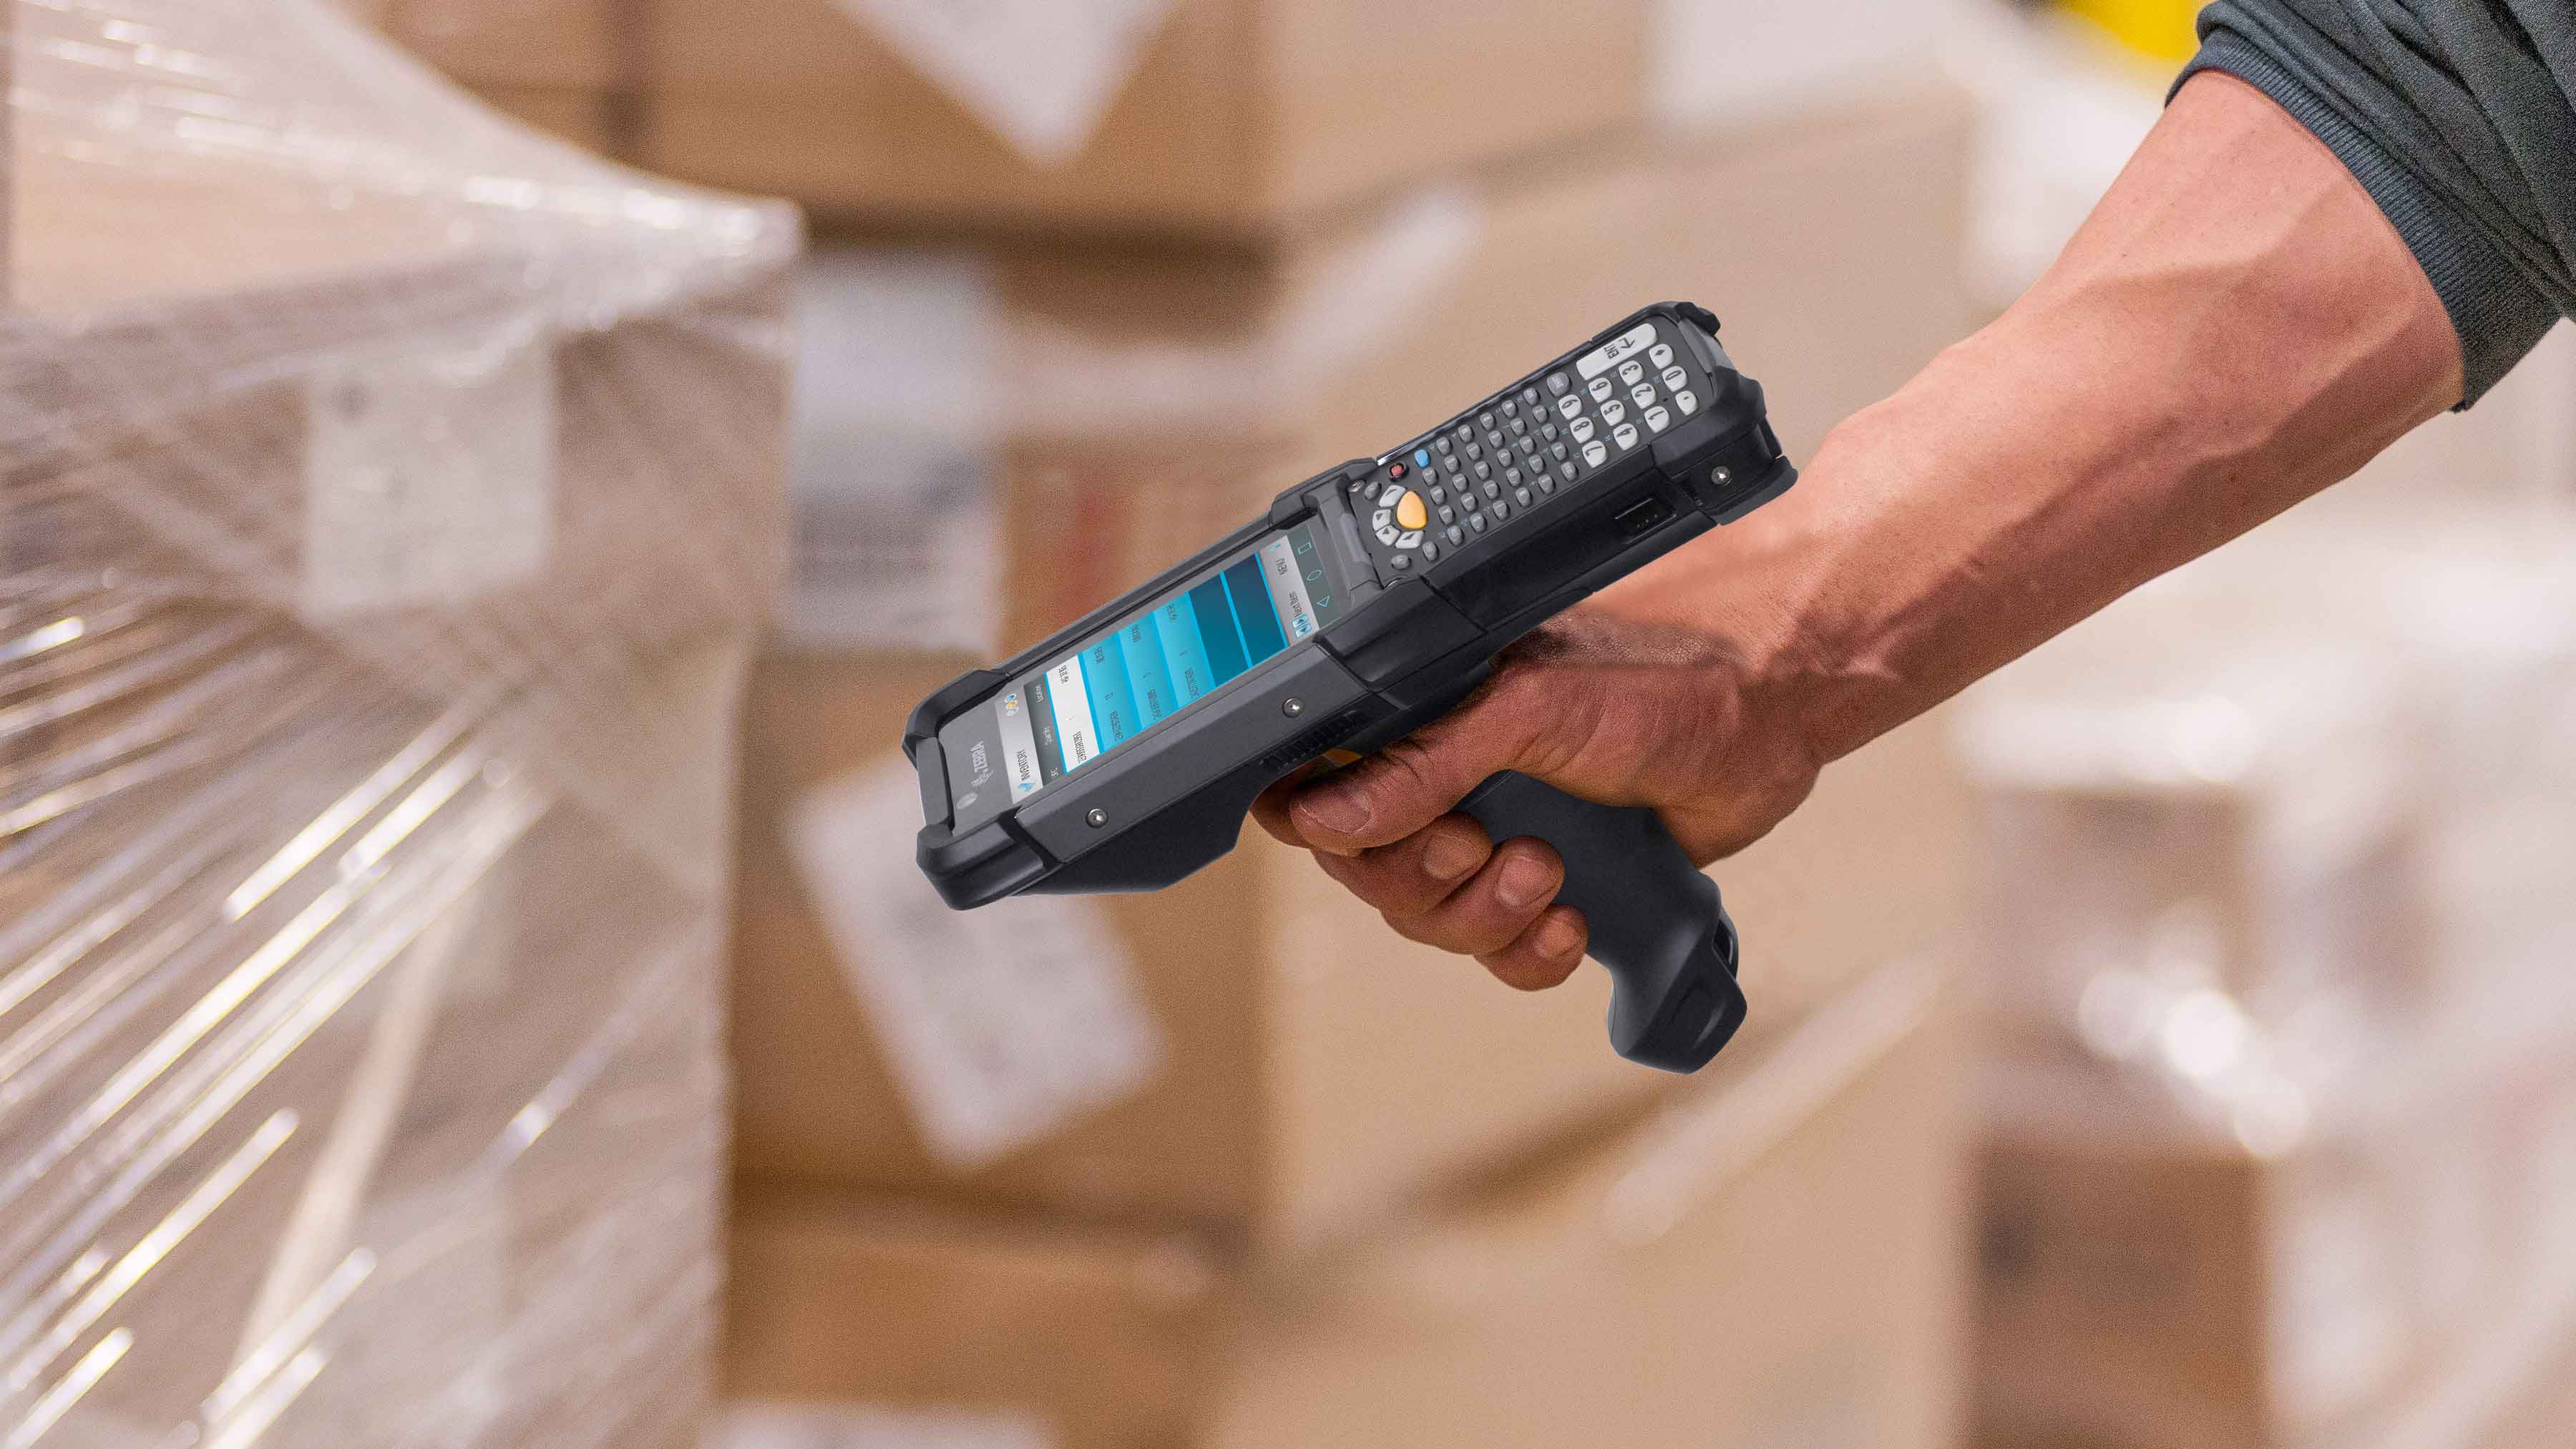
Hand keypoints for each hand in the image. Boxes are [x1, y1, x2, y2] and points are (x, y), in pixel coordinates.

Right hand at [1251, 606, 1821, 991]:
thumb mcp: (1527, 710)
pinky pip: (1502, 955)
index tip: (1388, 837)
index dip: (1333, 829)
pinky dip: (1532, 953)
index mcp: (1422, 715)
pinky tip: (1576, 920)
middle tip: (1480, 848)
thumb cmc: (1665, 679)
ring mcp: (1499, 832)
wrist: (1775, 716)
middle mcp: (1449, 776)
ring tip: (1549, 874)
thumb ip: (1421, 762)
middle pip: (1370, 873)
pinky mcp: (1553, 885)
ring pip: (1434, 921)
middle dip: (1426, 880)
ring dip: (1486, 916)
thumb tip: (1325, 816)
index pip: (1319, 788)